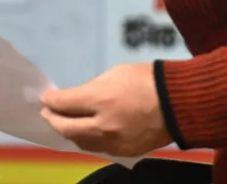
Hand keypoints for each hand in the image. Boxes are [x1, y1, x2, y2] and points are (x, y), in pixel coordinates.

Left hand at [40, 62, 172, 157]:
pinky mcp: (125, 152)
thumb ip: (91, 88)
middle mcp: (104, 125)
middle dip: (53, 120)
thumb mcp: (114, 74)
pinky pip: (98, 148)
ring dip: (69, 132)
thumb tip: (76, 98)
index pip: (64, 104)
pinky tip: (84, 132)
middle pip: (66, 128)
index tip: (46, 98)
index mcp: (101, 100)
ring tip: (63, 123)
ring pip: (80, 142)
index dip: (51, 101)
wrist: (180, 103)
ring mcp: (114, 142)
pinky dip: (87, 140)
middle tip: (48, 113)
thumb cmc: (147, 80)